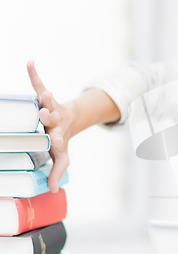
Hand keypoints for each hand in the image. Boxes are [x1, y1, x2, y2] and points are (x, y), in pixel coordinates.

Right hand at [27, 60, 74, 192]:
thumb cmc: (61, 140)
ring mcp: (52, 108)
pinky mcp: (47, 97)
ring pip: (48, 101)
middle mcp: (56, 121)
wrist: (71, 121)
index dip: (58, 142)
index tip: (58, 143)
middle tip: (44, 113)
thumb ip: (56, 172)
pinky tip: (30, 62)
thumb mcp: (62, 157)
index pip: (58, 140)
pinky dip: (34, 74)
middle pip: (52, 118)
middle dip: (48, 116)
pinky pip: (39, 84)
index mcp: (58, 136)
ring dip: (45, 97)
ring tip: (43, 92)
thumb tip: (52, 190)